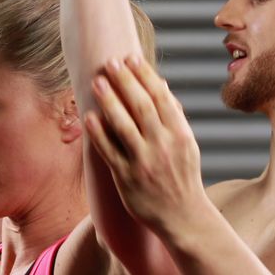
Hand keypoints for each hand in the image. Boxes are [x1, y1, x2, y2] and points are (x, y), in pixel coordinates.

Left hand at [84, 56, 207, 237]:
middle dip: (125, 81)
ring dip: (109, 101)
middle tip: (110, 62)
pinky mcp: (127, 178)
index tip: (131, 57)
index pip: (161, 98)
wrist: (183, 217)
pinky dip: (98, 133)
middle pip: (142, 106)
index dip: (145, 75)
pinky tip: (88, 116)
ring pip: (124, 126)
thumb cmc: (182, 176)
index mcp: (180, 134)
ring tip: (97, 82)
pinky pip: (109, 151)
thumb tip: (163, 84)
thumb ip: (174, 116)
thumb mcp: (187, 144)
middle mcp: (163, 146)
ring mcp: (144, 162)